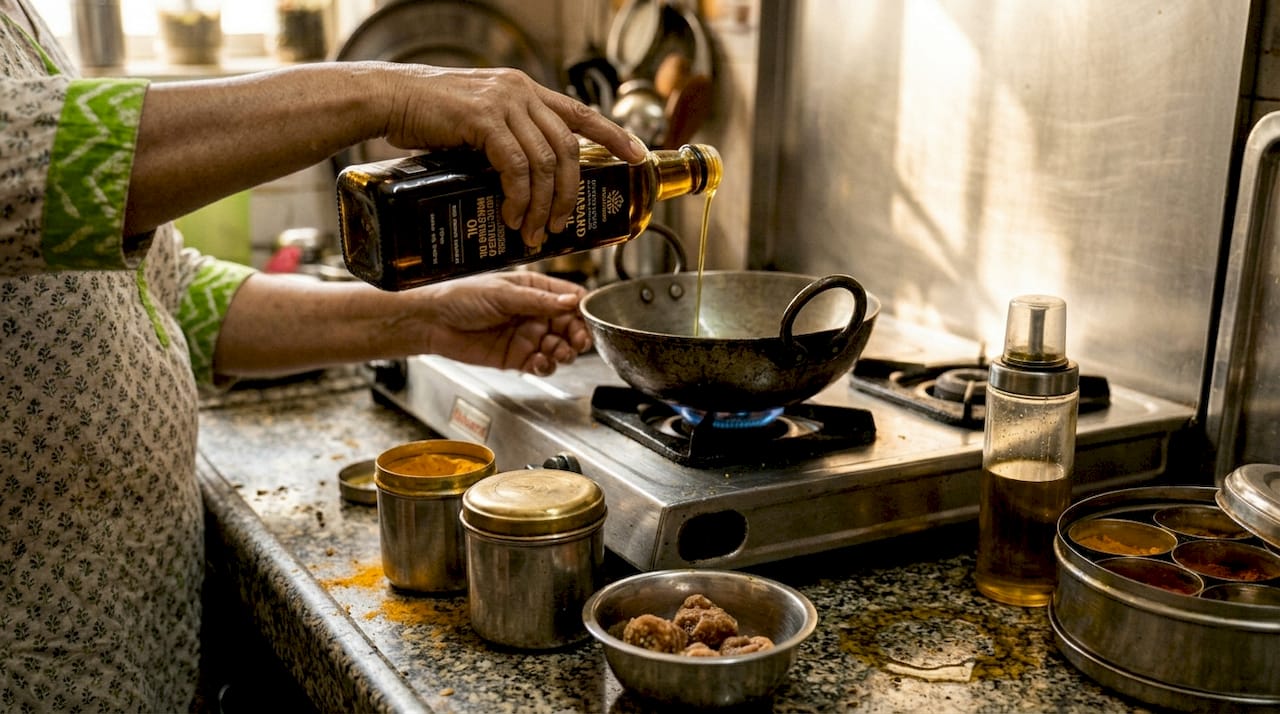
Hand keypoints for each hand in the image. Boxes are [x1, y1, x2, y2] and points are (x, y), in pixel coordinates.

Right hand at [374, 63, 646, 247]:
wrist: (387, 98)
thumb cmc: (426, 115)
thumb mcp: (478, 121)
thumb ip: (507, 138)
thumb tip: (526, 177)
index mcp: (525, 91)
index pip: (581, 113)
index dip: (615, 135)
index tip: (638, 156)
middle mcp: (521, 92)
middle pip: (569, 149)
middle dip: (570, 193)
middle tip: (560, 225)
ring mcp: (505, 103)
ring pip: (546, 163)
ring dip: (543, 204)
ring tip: (531, 230)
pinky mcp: (484, 120)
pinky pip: (516, 167)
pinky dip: (519, 197)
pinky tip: (511, 214)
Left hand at [410, 271, 592, 375]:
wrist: (432, 322)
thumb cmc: (460, 297)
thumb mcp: (502, 293)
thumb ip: (537, 300)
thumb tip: (570, 302)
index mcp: (533, 289)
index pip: (568, 298)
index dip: (581, 309)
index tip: (588, 318)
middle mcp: (534, 313)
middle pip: (569, 325)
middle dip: (577, 334)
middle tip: (578, 342)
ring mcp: (527, 336)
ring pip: (559, 347)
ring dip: (564, 352)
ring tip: (558, 352)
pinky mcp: (517, 357)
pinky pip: (541, 364)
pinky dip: (546, 365)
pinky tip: (540, 362)